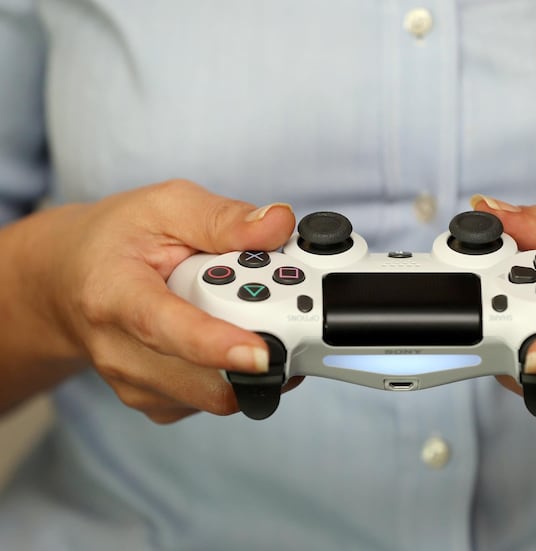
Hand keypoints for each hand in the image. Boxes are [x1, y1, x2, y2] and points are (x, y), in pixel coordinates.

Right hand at [28, 180, 299, 422]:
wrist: (68, 282)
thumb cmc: (117, 240)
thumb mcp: (165, 206)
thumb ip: (223, 218)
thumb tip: (279, 225)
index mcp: (114, 295)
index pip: (166, 328)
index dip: (216, 346)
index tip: (262, 354)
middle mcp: (119, 351)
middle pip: (204, 376)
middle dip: (258, 350)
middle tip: (284, 309)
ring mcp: (135, 385)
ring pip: (217, 394)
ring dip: (251, 361)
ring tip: (247, 312)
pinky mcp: (155, 403)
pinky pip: (214, 399)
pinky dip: (237, 373)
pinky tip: (230, 335)